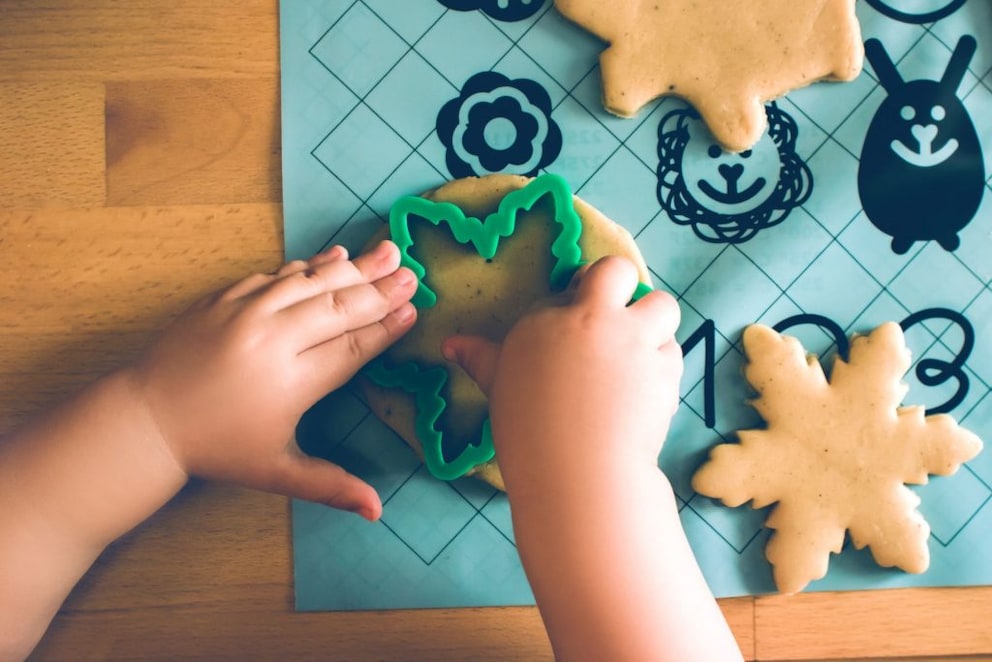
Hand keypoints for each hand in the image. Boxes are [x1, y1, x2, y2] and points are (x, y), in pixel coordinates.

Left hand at [131, 240, 417, 519]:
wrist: (147, 418)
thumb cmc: (218, 448)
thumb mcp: (276, 473)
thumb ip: (330, 486)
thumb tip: (378, 511)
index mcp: (290, 382)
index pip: (351, 347)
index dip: (384, 329)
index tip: (412, 311)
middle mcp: (271, 340)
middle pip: (337, 307)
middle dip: (379, 290)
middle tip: (411, 275)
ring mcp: (245, 312)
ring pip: (310, 282)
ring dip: (353, 268)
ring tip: (388, 252)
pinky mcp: (224, 297)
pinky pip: (277, 274)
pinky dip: (309, 265)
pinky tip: (336, 255)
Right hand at [442, 256, 681, 492]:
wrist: (579, 472)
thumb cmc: (528, 432)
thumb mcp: (498, 387)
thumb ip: (481, 358)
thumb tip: (451, 343)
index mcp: (545, 320)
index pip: (568, 288)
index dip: (576, 304)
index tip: (576, 331)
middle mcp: (591, 319)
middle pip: (617, 270)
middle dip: (621, 284)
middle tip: (616, 318)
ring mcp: (632, 340)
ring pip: (662, 305)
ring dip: (655, 324)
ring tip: (640, 353)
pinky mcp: (663, 367)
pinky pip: (673, 351)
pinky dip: (663, 366)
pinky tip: (645, 391)